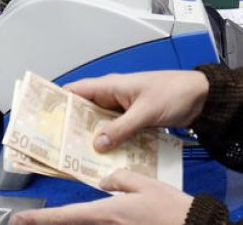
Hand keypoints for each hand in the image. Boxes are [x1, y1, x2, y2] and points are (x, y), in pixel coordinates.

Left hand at [9, 169, 192, 224]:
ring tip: (56, 218)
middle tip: (30, 220)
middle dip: (52, 223)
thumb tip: (104, 181)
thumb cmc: (173, 210)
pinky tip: (94, 216)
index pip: (67, 216)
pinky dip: (94, 223)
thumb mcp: (146, 184)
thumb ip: (121, 179)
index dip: (41, 218)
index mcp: (109, 212)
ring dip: (72, 223)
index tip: (21, 219)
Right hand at [64, 70, 208, 151]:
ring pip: (98, 124)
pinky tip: (102, 158)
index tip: (42, 116)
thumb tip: (97, 144)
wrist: (201, 97)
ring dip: (90, 137)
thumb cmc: (174, 93)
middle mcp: (112, 96)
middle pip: (83, 111)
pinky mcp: (133, 121)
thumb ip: (122, 128)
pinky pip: (114, 132)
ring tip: (74, 156)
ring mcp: (122, 110)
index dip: (57, 100)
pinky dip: (108, 143)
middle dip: (70, 126)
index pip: (75, 90)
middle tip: (55, 145)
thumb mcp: (146, 112)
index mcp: (111, 85)